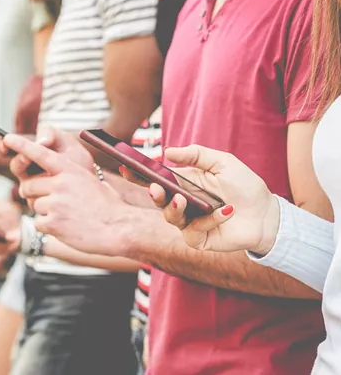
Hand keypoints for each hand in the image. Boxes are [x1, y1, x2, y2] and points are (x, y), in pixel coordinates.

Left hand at [1, 134, 137, 256]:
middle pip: (28, 186)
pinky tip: (67, 227)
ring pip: (34, 206)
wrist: (120, 228)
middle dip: (32, 194)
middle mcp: (60, 183)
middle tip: (51, 202)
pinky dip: (49, 227)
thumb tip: (46, 178)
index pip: (40, 154)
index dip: (21, 146)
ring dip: (45, 213)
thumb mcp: (89, 181)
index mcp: (70, 169)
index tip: (7, 138)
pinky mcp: (53, 223)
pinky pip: (39, 223)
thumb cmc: (107, 205)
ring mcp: (56, 203)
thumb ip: (67, 176)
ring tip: (67, 216)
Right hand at [146, 145, 278, 254]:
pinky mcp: (198, 239)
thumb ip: (197, 154)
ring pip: (170, 217)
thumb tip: (167, 152)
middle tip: (155, 188)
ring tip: (182, 200)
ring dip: (174, 209)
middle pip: (158, 200)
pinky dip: (209, 220)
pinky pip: (194, 231)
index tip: (125, 167)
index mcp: (183, 184)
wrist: (267, 214)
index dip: (138, 175)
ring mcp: (188, 222)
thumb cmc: (245, 187)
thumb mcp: (223, 163)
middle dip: (154, 194)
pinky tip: (226, 212)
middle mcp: (182, 203)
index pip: (155, 180)